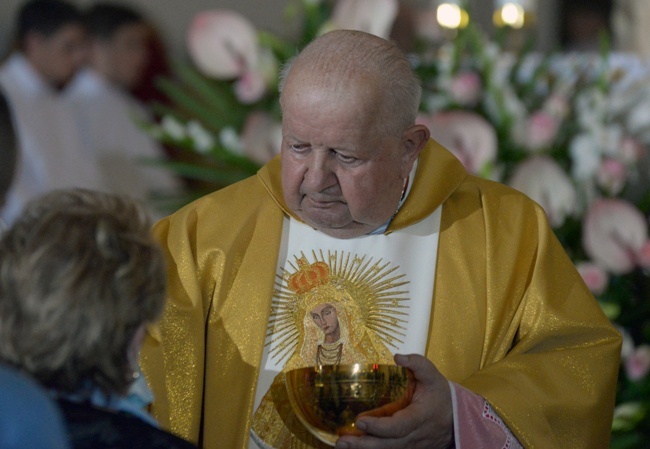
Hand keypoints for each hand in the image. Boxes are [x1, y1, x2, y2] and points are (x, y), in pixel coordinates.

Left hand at [335, 354, 453, 448]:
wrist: (456, 419)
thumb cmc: (440, 395)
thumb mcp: (433, 376)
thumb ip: (417, 363)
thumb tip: (398, 356)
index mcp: (420, 416)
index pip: (399, 426)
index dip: (379, 426)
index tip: (360, 420)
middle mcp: (415, 435)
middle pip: (388, 445)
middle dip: (364, 444)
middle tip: (342, 441)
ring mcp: (411, 446)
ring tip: (341, 445)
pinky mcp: (407, 448)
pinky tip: (353, 448)